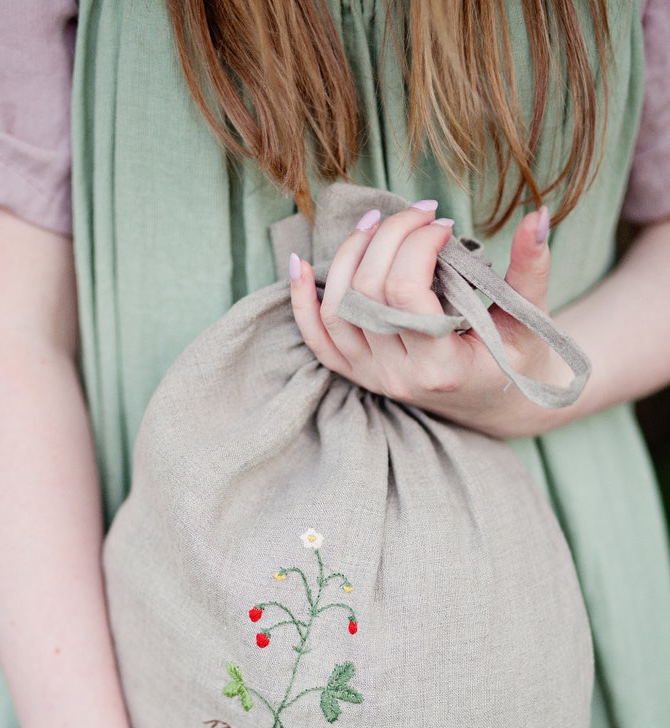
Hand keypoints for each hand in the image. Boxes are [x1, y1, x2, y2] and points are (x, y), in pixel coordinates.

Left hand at [290, 200, 573, 438]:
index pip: (406, 295)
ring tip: (376, 224)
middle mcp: (400, 378)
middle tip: (418, 215)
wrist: (498, 403)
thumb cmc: (518, 359)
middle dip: (390, 238)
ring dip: (349, 257)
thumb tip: (538, 214)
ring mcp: (373, 378)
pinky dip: (301, 302)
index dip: (418, 247)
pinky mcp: (358, 374)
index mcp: (443, 369)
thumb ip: (532, 269)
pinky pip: (317, 339)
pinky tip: (299, 263)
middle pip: (369, 294)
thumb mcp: (533, 319)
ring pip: (339, 311)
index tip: (444, 226)